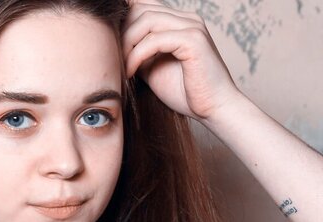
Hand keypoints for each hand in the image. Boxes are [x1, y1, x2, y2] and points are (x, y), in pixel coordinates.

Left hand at [122, 0, 241, 121]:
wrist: (215, 110)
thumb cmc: (187, 93)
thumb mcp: (153, 68)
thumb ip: (138, 52)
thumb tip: (113, 45)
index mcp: (179, 22)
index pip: (144, 5)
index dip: (123, 18)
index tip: (107, 42)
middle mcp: (187, 19)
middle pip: (141, 9)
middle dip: (121, 33)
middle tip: (112, 58)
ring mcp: (192, 27)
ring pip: (145, 21)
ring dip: (127, 44)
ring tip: (121, 67)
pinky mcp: (193, 41)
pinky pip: (154, 40)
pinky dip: (137, 56)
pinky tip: (130, 72)